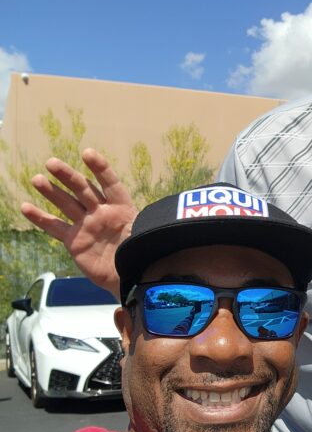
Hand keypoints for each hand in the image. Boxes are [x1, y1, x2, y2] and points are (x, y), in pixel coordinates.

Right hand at [20, 149, 136, 299]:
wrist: (131, 277)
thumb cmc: (143, 253)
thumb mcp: (148, 235)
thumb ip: (147, 223)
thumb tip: (166, 216)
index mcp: (122, 207)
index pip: (110, 183)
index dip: (100, 168)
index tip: (87, 154)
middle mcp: (102, 211)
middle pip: (83, 189)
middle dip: (68, 176)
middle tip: (52, 162)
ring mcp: (86, 224)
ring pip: (66, 204)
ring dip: (51, 192)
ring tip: (37, 179)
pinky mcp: (74, 240)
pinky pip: (55, 227)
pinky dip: (40, 218)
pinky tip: (25, 207)